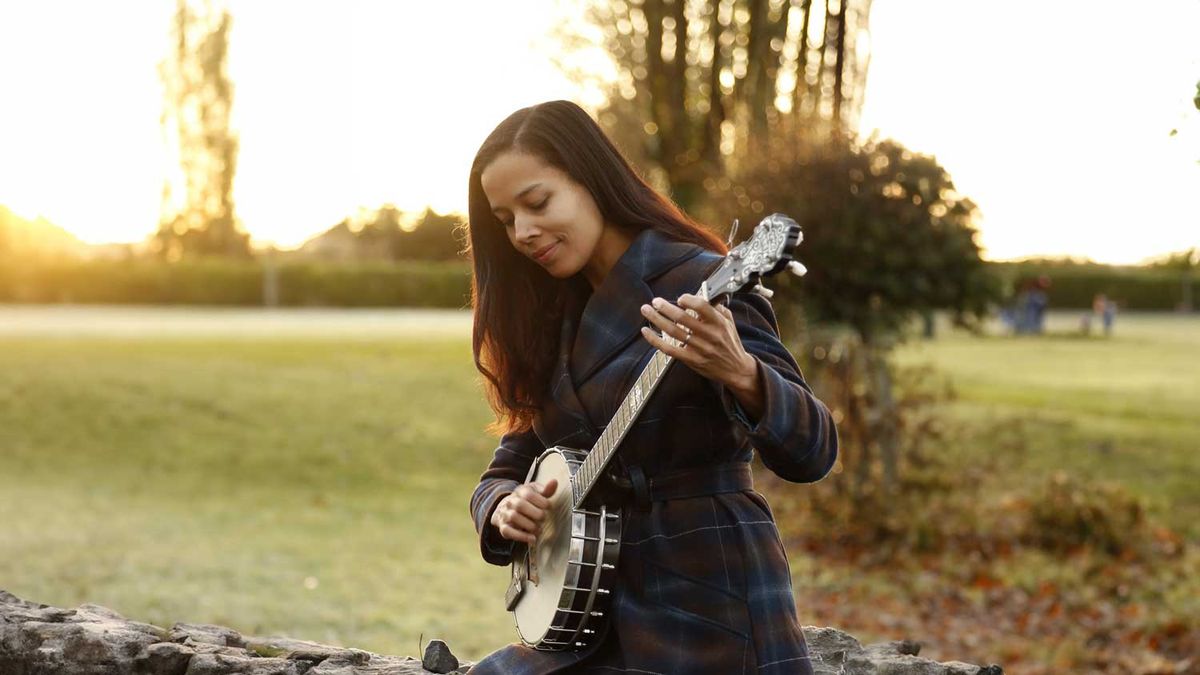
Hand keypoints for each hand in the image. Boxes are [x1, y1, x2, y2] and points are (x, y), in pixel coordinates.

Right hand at [491, 478, 557, 544]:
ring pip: (513, 517)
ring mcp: (505, 514)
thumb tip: (554, 482)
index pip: (528, 494)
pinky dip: (521, 536)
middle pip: (520, 505)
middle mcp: (511, 501)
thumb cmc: (526, 501)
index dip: (541, 501)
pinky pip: (508, 531)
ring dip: (529, 525)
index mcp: (520, 491)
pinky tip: (532, 539)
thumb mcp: (536, 493)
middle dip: (535, 513)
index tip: (549, 506)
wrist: (506, 508)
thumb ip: (546, 490)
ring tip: (539, 529)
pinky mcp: (503, 527)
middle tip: (543, 518)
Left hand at [639, 294, 756, 390]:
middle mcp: (709, 335)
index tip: (680, 298)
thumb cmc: (730, 343)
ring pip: (673, 332)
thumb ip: (716, 308)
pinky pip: (669, 349)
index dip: (688, 300)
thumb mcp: (729, 323)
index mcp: (719, 323)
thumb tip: (700, 294)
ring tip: (646, 310)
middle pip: (683, 318)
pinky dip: (655, 340)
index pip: (702, 307)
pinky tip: (646, 331)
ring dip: (657, 319)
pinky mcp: (691, 360)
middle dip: (665, 307)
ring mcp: (699, 349)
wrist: (736, 369)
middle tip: (655, 301)